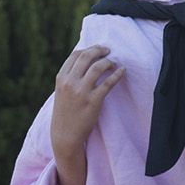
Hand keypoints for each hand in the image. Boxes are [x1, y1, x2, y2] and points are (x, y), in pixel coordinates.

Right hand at [50, 46, 123, 163]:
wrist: (65, 135)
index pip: (75, 55)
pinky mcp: (93, 101)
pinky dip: (117, 74)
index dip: (88, 49)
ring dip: (108, 62)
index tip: (97, 50)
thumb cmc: (65, 112)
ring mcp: (81, 91)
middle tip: (108, 51)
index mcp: (61, 78)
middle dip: (99, 50)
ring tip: (113, 64)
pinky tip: (122, 71)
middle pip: (87, 56)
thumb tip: (85, 61)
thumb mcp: (62, 91)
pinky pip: (108, 83)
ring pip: (98, 67)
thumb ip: (70, 77)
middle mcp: (70, 82)